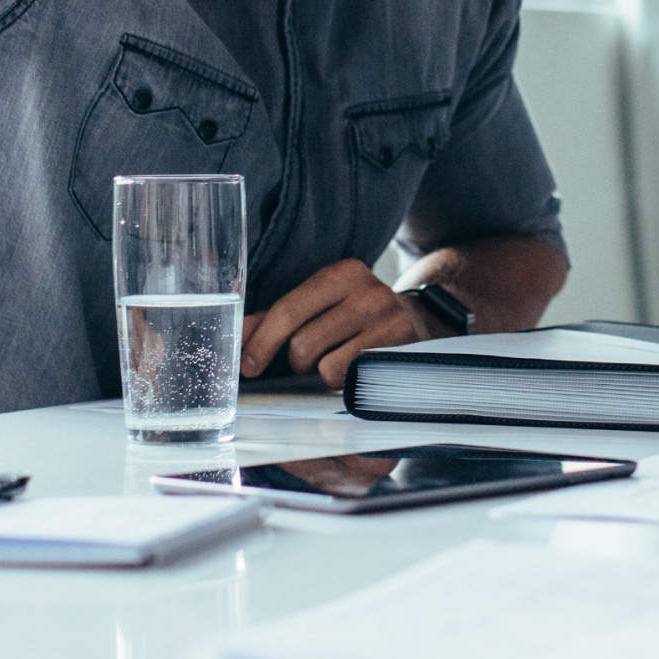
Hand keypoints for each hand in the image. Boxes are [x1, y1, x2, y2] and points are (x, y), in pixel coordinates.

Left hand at [240, 260, 438, 391]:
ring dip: (321, 374)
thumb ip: (273, 320)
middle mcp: (368, 292)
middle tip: (309, 361)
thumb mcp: (318, 307)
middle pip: (303, 344)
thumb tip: (236, 336)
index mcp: (341, 274)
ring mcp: (389, 321)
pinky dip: (345, 384)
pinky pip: (352, 380)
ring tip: (336, 363)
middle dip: (297, 362)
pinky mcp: (402, 350)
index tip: (248, 365)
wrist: (422, 323)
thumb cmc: (355, 319)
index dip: (262, 341)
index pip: (288, 309)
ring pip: (325, 367)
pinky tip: (355, 371)